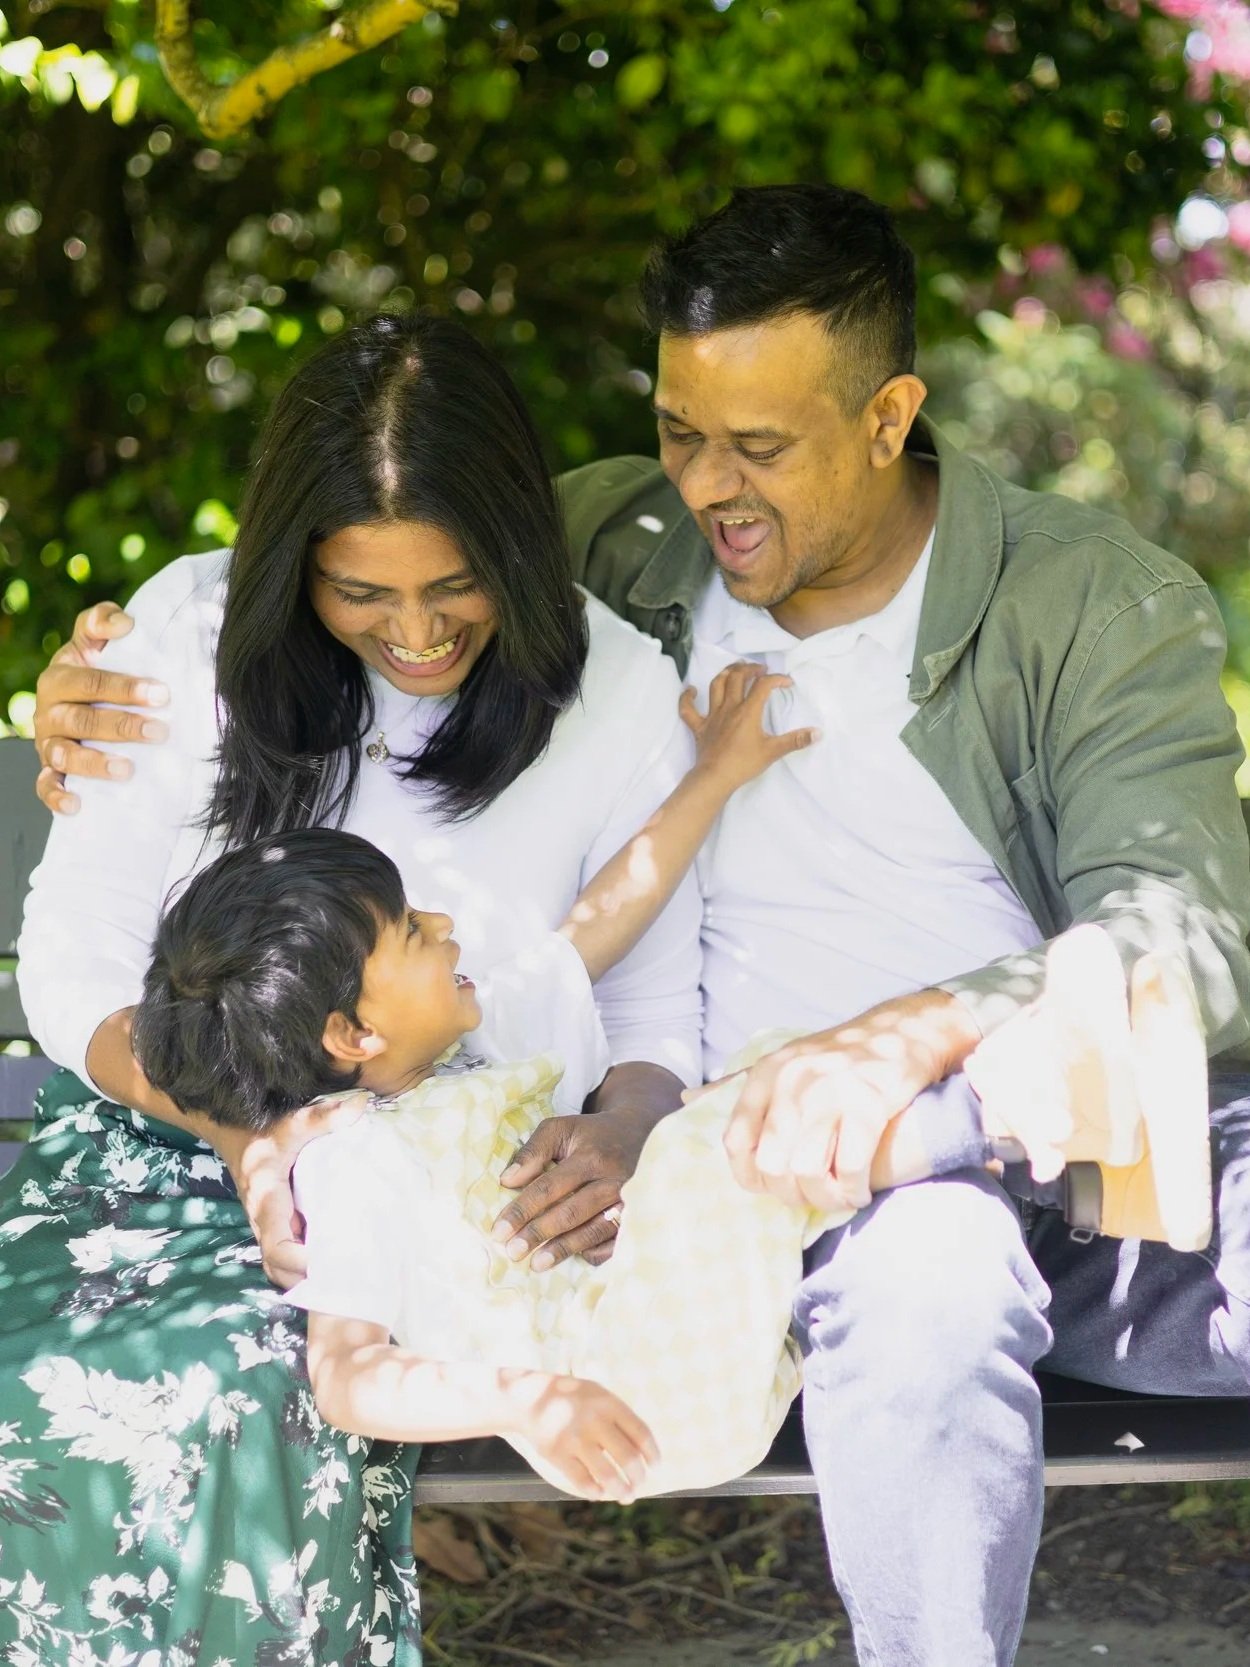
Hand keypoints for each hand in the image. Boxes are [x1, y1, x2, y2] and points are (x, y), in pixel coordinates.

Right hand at [34, 601, 167, 814]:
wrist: (76, 700)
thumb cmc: (95, 669)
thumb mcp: (94, 641)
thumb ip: (102, 622)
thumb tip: (125, 623)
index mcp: (59, 677)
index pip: (91, 682)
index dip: (125, 687)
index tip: (161, 693)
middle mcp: (48, 710)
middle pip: (82, 720)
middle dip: (122, 726)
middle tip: (160, 731)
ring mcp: (47, 742)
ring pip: (65, 755)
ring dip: (95, 763)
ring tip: (127, 770)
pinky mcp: (48, 770)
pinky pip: (45, 786)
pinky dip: (57, 796)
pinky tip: (77, 804)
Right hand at [212, 1098, 361, 1288]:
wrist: (232, 1132)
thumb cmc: (262, 1130)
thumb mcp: (292, 1123)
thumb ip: (324, 1117)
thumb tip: (360, 1106)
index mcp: (266, 1202)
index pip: (277, 1248)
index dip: (301, 1263)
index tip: (332, 1262)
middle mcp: (263, 1222)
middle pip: (277, 1268)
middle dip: (307, 1280)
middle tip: (347, 1278)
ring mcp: (268, 1226)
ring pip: (279, 1267)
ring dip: (305, 1277)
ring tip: (343, 1275)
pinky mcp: (275, 1224)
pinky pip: (285, 1254)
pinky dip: (304, 1265)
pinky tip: (334, 1260)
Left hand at [492, 1105, 655, 1270]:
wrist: (640, 1133)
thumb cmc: (592, 1134)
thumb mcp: (561, 1129)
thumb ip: (532, 1151)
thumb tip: (507, 1180)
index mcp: (590, 1157)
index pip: (549, 1188)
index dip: (522, 1211)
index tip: (499, 1231)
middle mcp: (612, 1180)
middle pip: (571, 1213)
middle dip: (539, 1234)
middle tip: (513, 1252)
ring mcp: (629, 1201)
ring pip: (594, 1231)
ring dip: (564, 1249)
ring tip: (536, 1264)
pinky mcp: (638, 1215)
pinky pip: (616, 1241)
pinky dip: (595, 1252)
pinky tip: (576, 1258)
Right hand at [506, 1371, 657, 1501]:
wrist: (530, 1399)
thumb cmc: (574, 1399)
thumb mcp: (599, 1395)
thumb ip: (620, 1417)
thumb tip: (644, 1451)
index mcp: (609, 1403)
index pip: (641, 1433)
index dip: (652, 1453)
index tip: (656, 1466)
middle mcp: (594, 1420)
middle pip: (628, 1458)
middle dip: (638, 1478)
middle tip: (639, 1485)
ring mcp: (575, 1438)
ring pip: (608, 1475)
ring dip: (621, 1490)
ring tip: (626, 1496)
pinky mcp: (557, 1454)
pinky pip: (583, 1481)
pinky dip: (595, 1492)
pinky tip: (601, 1493)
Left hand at [678, 661, 816, 793]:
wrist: (715, 778)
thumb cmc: (744, 764)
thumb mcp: (773, 751)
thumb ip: (795, 740)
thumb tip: (818, 733)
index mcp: (748, 711)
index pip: (763, 685)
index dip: (777, 679)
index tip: (787, 683)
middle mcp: (729, 707)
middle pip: (737, 677)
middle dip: (749, 668)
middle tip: (759, 670)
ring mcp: (712, 715)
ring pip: (715, 685)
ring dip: (725, 673)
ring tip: (734, 669)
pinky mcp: (699, 727)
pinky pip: (687, 709)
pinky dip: (687, 698)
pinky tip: (691, 690)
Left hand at [703, 990, 982, 1213]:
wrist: (904, 1032)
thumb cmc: (837, 1057)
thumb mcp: (782, 1062)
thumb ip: (737, 1085)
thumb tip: (688, 1100)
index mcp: (767, 1074)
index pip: (736, 1142)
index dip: (750, 1176)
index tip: (772, 1185)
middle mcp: (794, 1081)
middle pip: (772, 1164)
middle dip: (791, 1193)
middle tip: (812, 1195)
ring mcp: (832, 1092)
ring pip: (808, 1170)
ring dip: (824, 1197)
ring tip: (838, 1197)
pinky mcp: (870, 1106)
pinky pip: (850, 1167)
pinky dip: (853, 1190)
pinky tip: (859, 1191)